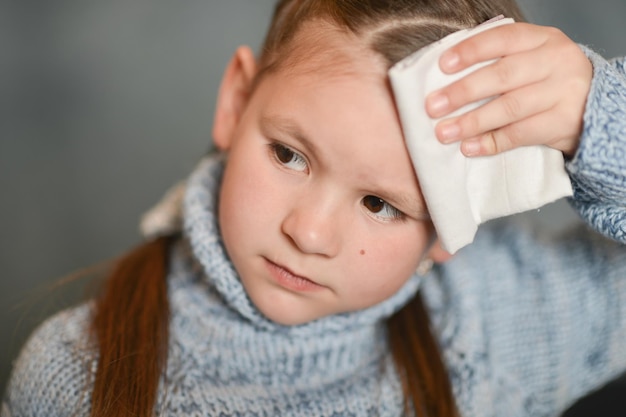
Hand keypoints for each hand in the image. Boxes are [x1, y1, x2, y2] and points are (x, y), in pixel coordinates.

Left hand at [425, 22, 591, 157]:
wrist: (598, 106)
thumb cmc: (547, 81)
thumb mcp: (532, 59)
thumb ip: (499, 61)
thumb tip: (446, 77)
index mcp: (542, 39)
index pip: (503, 39)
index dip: (471, 51)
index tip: (443, 66)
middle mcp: (555, 62)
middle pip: (503, 76)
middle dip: (463, 92)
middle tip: (433, 106)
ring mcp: (562, 92)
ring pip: (510, 108)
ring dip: (472, 122)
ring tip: (444, 132)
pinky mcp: (562, 123)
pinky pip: (520, 134)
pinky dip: (491, 142)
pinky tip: (469, 147)